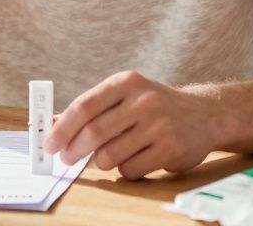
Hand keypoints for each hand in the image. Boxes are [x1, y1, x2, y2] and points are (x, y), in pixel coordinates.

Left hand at [44, 71, 220, 179]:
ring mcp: (159, 125)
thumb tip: (52, 123)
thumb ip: (91, 108)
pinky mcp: (171, 149)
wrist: (204, 114)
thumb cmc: (153, 105)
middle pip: (94, 133)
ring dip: (102, 161)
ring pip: (110, 156)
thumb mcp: (125, 95)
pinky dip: (125, 170)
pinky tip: (135, 158)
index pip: (85, 106)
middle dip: (74, 151)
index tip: (48, 144)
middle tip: (67, 158)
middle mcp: (144, 101)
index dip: (63, 128)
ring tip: (109, 155)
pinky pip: (131, 170)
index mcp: (126, 82)